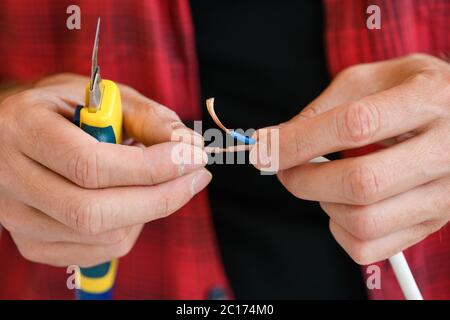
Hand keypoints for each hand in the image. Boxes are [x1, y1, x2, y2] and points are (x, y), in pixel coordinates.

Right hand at [0, 73, 210, 266]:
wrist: (16, 133)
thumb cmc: (67, 109)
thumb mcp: (104, 96)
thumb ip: (147, 116)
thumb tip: (189, 145)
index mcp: (23, 129)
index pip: (90, 165)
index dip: (151, 167)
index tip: (194, 157)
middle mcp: (10, 178)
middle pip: (94, 212)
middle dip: (161, 197)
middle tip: (197, 176)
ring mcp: (17, 218)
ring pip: (103, 236)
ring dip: (149, 211)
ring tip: (161, 181)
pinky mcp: (32, 243)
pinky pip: (99, 252)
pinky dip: (133, 228)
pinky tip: (135, 201)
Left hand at [252, 54, 449, 264]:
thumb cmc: (411, 92)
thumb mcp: (372, 80)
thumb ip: (323, 109)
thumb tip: (276, 142)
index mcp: (429, 99)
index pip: (354, 126)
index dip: (298, 142)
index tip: (262, 149)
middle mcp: (446, 150)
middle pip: (360, 182)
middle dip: (303, 179)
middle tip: (284, 168)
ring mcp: (444, 194)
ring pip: (364, 222)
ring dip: (323, 203)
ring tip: (323, 181)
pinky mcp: (432, 223)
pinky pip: (370, 247)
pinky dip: (339, 230)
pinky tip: (343, 204)